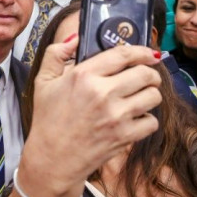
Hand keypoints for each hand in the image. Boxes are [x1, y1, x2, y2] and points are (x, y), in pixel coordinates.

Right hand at [23, 37, 161, 194]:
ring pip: (153, 96)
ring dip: (150, 94)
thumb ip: (56, 53)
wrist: (52, 158)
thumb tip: (76, 37)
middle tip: (145, 76)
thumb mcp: (43, 81)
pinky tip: (135, 118)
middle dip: (150, 73)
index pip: (124, 54)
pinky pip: (152, 122)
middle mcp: (103, 93)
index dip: (142, 51)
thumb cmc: (48, 119)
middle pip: (146, 74)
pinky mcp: (124, 136)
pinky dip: (147, 119)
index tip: (149, 53)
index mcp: (84, 75)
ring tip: (141, 96)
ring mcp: (116, 116)